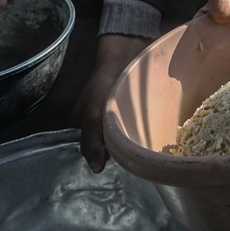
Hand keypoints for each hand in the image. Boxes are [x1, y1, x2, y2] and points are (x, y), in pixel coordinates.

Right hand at [71, 34, 148, 172]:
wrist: (125, 56)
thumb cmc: (104, 85)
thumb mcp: (92, 115)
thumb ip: (91, 142)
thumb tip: (97, 169)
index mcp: (81, 127)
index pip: (87, 152)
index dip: (97, 161)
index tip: (110, 174)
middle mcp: (98, 125)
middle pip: (106, 149)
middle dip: (116, 156)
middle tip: (129, 166)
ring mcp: (115, 119)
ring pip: (122, 140)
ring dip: (130, 146)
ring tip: (141, 158)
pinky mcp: (131, 113)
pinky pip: (135, 129)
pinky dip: (140, 135)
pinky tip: (148, 144)